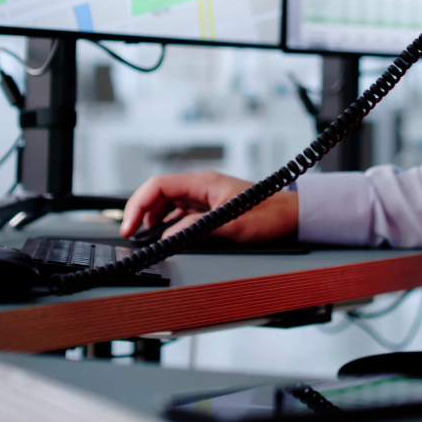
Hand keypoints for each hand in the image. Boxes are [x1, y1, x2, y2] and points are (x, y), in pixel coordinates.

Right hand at [120, 171, 298, 244]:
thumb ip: (197, 228)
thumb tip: (168, 236)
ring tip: (146, 238)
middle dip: (140, 213)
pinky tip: (166, 238)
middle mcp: (200, 187)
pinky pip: (180, 214)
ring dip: (153, 220)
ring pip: (167, 204)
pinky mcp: (210, 208)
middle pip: (158, 194)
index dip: (137, 204)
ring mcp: (205, 197)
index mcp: (202, 182)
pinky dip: (168, 225)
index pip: (157, 186)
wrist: (293, 217)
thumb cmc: (269, 215)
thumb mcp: (231, 224)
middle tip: (131, 235)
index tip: (129, 226)